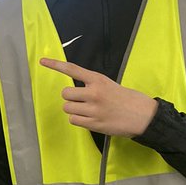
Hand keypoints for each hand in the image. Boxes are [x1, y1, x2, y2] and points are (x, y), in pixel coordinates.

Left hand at [39, 57, 157, 136]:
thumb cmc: (127, 99)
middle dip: (71, 98)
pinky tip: (89, 118)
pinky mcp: (94, 124)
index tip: (42, 61)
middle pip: (65, 93)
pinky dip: (77, 119)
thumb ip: (93, 85)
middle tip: (82, 100)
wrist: (143, 115)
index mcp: (98, 79)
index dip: (55, 65)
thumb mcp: (110, 85)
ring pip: (67, 108)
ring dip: (73, 109)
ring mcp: (94, 109)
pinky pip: (73, 120)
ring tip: (86, 110)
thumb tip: (75, 91)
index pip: (72, 69)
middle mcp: (94, 93)